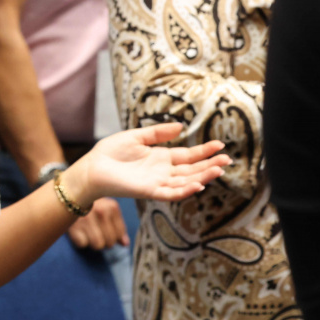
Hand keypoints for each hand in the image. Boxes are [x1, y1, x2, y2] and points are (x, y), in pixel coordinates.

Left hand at [63, 122, 229, 210]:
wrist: (92, 167)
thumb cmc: (110, 152)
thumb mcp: (137, 136)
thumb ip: (158, 133)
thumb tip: (181, 126)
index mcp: (161, 158)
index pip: (188, 156)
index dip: (204, 151)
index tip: (221, 145)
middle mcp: (163, 172)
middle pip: (192, 170)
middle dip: (210, 165)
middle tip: (227, 159)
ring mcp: (158, 182)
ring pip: (186, 181)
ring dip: (203, 177)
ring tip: (219, 170)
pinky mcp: (149, 191)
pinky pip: (171, 193)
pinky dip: (185, 190)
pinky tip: (198, 185)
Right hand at [66, 197, 127, 249]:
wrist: (63, 195)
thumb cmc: (88, 204)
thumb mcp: (106, 210)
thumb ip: (118, 226)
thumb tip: (125, 244)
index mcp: (112, 206)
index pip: (120, 234)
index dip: (114, 236)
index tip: (104, 228)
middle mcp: (100, 211)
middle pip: (110, 242)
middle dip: (104, 241)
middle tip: (94, 230)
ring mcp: (86, 219)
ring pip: (98, 245)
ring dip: (92, 242)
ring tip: (87, 232)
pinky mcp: (73, 226)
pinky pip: (83, 244)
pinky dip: (80, 240)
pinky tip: (78, 231)